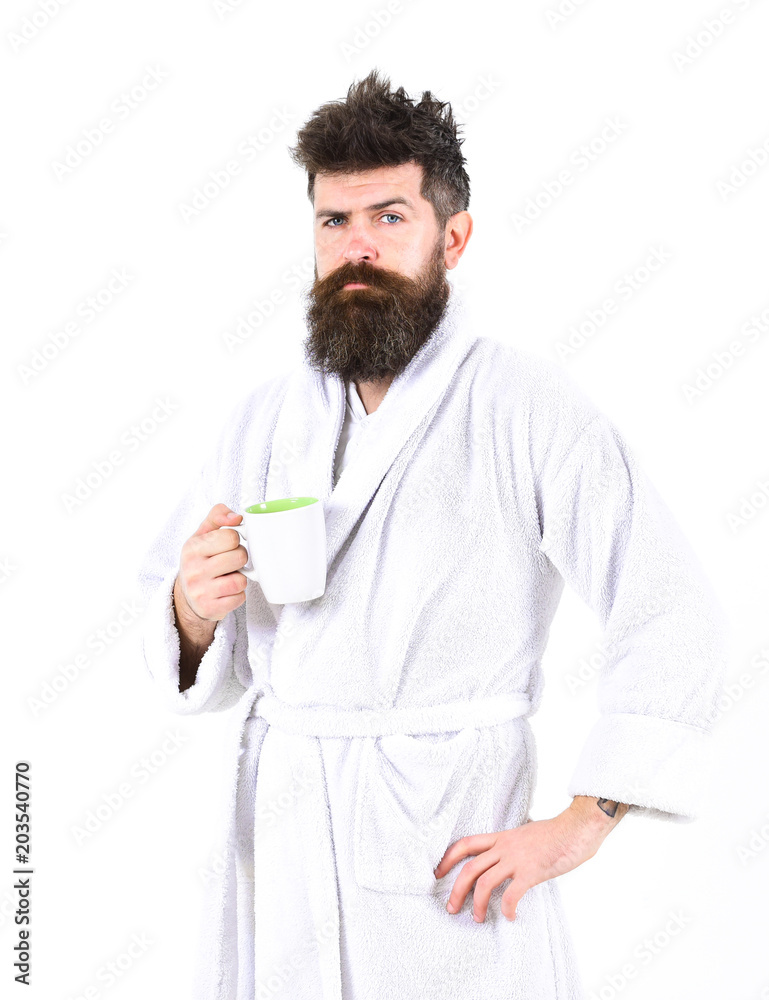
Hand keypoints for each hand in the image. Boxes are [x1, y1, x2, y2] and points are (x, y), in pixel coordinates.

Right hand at [176, 503, 248, 621]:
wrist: (188, 596)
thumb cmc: (200, 560)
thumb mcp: (203, 534)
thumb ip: (218, 516)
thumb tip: (236, 517)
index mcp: (192, 548)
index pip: (231, 536)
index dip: (235, 540)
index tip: (228, 545)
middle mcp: (193, 570)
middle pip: (240, 556)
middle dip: (240, 558)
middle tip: (230, 562)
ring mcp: (201, 592)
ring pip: (241, 580)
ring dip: (240, 578)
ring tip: (228, 576)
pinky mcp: (210, 609)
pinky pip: (240, 598)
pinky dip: (238, 595)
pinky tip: (227, 591)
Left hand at [433, 796, 627, 922]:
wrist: (577, 827)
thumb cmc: (556, 833)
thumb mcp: (526, 835)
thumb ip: (513, 846)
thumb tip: (507, 859)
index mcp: (502, 837)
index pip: (466, 844)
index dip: (448, 858)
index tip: (438, 872)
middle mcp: (505, 847)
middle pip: (469, 868)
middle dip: (456, 890)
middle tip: (452, 908)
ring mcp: (517, 859)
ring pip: (484, 882)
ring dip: (477, 904)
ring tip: (479, 919)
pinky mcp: (532, 871)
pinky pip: (511, 894)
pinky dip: (507, 909)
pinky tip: (511, 917)